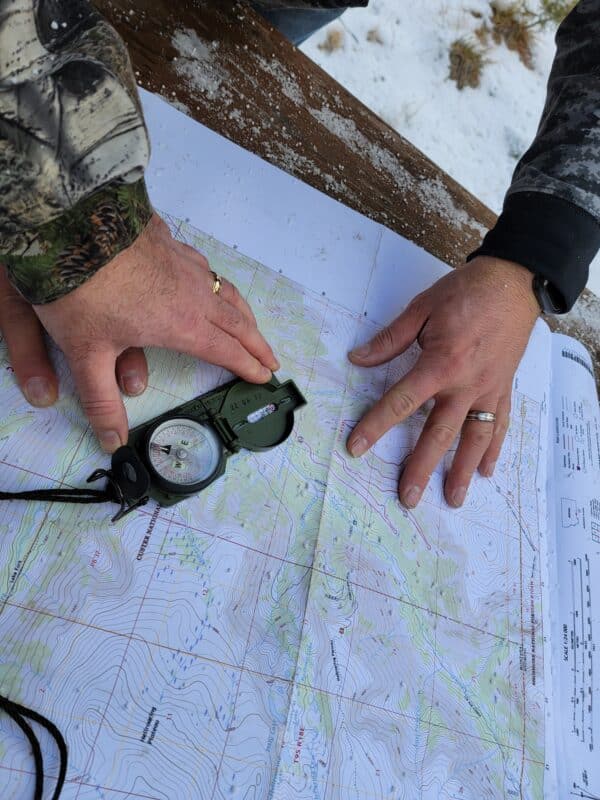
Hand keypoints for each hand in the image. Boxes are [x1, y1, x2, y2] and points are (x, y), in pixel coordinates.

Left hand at [26, 213, 276, 451]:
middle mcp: (193, 294)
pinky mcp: (171, 241)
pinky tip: (209, 281)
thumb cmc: (80, 289)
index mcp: (181, 325)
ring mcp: (184, 264)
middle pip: (237, 322)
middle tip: (271, 358)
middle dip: (256, 343)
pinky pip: (205, 267)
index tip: (263, 376)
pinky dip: (217, 282)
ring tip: (250, 323)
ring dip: (243, 312)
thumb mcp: (87, 353)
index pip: (225, 351)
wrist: (71, 224)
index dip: (246, 366)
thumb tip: (113, 442)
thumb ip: (101, 400)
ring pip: (225, 291)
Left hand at [347, 256, 539, 508]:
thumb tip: (359, 358)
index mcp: (441, 363)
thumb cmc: (467, 292)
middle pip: (439, 433)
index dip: (376, 425)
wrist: (514, 282)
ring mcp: (489, 389)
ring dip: (463, 470)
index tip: (356, 447)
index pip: (402, 402)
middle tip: (408, 497)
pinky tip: (487, 470)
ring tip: (453, 498)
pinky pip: (499, 424)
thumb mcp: (422, 308)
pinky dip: (494, 449)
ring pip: (474, 438)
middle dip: (421, 467)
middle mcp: (467, 384)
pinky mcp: (503, 388)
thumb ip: (391, 339)